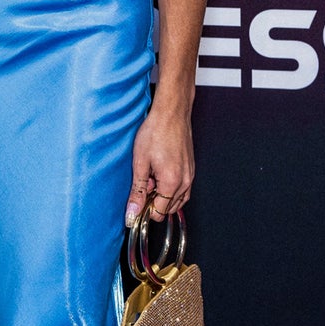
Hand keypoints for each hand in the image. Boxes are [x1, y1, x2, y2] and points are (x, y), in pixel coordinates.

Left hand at [124, 105, 193, 226]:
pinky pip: (183, 189)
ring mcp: (190, 175)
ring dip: (163, 195)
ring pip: (177, 200)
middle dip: (154, 201)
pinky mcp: (191, 169)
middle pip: (168, 208)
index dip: (145, 209)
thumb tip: (132, 213)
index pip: (159, 213)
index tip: (136, 199)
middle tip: (143, 182)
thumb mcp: (140, 162)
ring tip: (151, 176)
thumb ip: (137, 191)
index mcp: (172, 183)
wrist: (171, 112)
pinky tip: (160, 173)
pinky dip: (171, 188)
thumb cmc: (155, 131)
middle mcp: (185, 182)